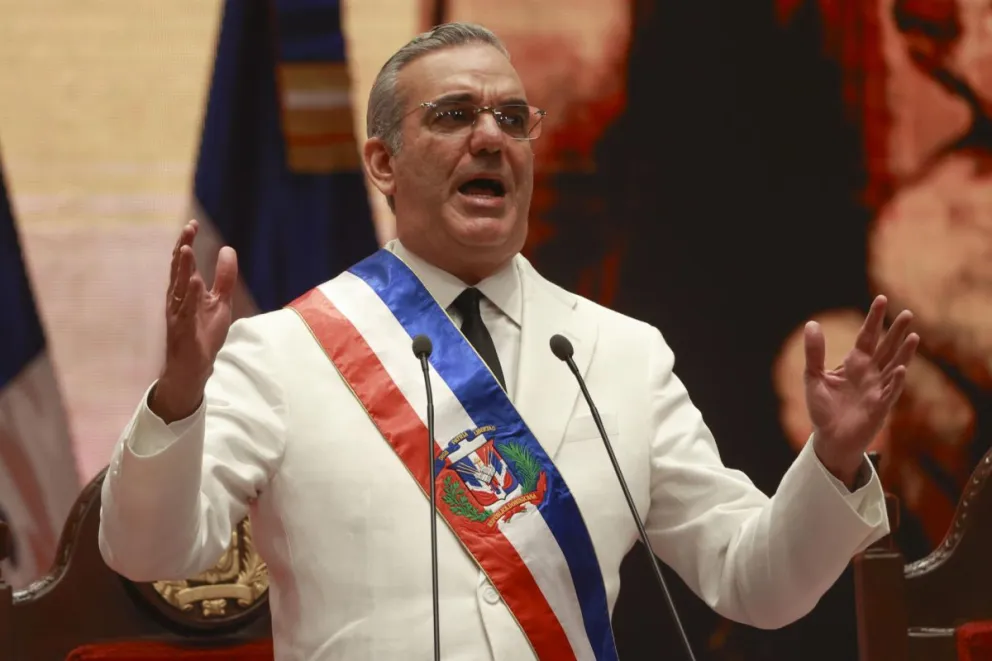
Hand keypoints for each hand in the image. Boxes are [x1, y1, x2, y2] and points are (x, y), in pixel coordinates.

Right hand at [151, 220, 237, 422]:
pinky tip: (194, 281)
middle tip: (188, 228)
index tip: (192, 224)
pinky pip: (186, 310)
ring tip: (185, 248)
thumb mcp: (220, 302)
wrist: (195, 366)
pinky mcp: (183, 329)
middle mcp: (179, 299)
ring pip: (178, 287)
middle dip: (182, 248)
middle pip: (178, 270)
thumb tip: (227, 249)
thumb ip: (224, 278)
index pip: (185, 263)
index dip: (187, 243)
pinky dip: (190, 295)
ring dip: (181, 268)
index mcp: (186, 291)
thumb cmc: (204, 333)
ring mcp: (179, 314)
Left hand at [804, 295, 918, 485]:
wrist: (829, 438)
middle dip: (896, 332)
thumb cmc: (823, 409)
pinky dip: (895, 381)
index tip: (881, 299)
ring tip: (914, 336)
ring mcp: (877, 389)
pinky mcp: (879, 407)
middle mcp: (870, 373)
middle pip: (886, 348)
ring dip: (903, 353)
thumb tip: (812, 324)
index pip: (867, 336)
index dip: (874, 319)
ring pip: (894, 366)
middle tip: (908, 313)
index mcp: (854, 364)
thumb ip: (814, 352)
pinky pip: (889, 392)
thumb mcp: (812, 377)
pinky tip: (900, 368)